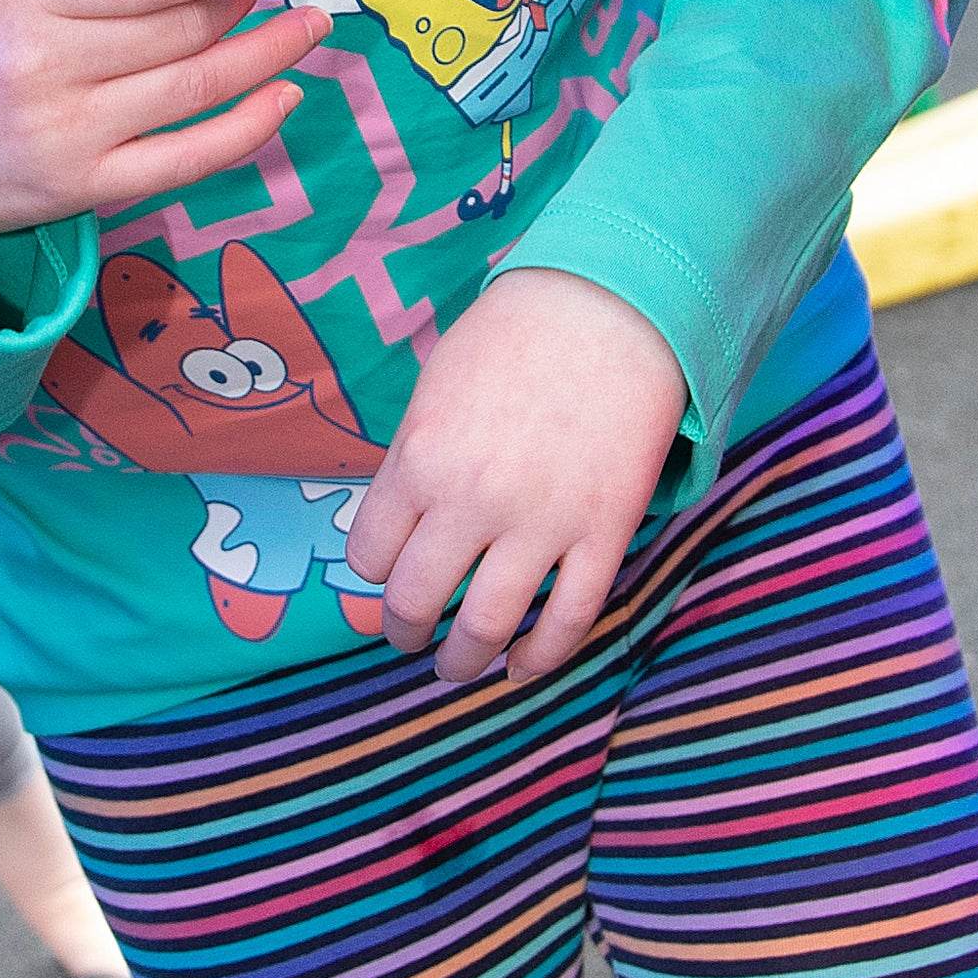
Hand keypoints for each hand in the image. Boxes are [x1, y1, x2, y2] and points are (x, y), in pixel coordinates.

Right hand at [0, 0, 329, 246]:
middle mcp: (43, 61)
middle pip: (181, 28)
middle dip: (246, 1)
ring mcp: (65, 133)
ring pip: (195, 88)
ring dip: (267, 55)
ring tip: (307, 30)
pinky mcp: (80, 190)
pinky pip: (186, 159)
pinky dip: (246, 128)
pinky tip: (284, 97)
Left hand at [345, 269, 687, 686]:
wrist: (608, 309)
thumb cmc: (513, 336)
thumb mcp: (434, 387)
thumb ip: (413, 456)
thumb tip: (400, 517)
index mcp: (419, 459)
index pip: (369, 553)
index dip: (373, 571)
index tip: (383, 574)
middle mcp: (471, 502)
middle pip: (416, 601)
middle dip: (404, 630)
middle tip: (407, 635)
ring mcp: (541, 525)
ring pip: (486, 628)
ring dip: (463, 660)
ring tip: (457, 666)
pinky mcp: (602, 535)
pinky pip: (568, 621)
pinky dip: (539, 659)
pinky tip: (521, 668)